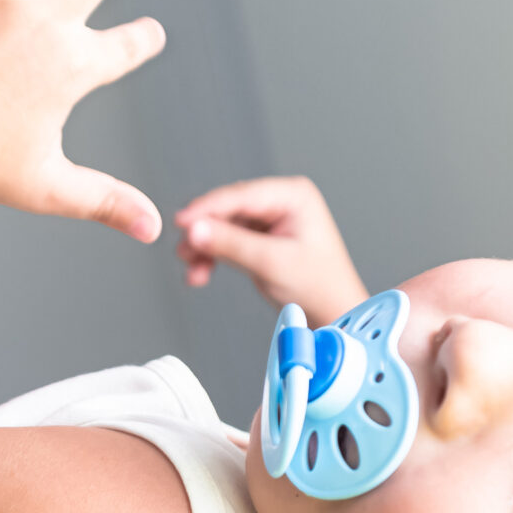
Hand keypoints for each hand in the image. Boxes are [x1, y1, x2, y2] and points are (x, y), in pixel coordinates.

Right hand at [172, 175, 368, 322]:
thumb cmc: (319, 288)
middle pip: (229, 210)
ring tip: (192, 267)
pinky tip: (201, 272)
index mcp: (294, 196)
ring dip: (205, 247)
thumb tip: (195, 230)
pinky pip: (229, 241)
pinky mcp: (261, 239)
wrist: (331, 316)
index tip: (181, 222)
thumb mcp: (271, 263)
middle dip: (205, 232)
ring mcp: (270, 220)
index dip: (207, 209)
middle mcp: (281, 202)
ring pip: (224, 227)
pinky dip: (214, 256)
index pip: (241, 195)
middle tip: (183, 251)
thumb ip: (231, 245)